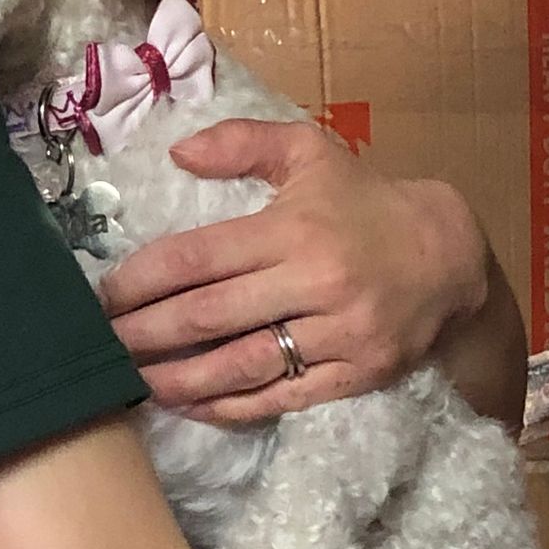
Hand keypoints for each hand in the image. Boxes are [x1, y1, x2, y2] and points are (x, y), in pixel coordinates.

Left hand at [98, 117, 489, 424]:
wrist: (452, 258)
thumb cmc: (366, 204)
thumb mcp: (312, 153)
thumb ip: (243, 143)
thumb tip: (178, 152)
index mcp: (294, 228)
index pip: (198, 259)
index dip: (141, 282)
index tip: (101, 298)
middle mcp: (314, 282)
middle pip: (208, 316)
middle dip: (144, 335)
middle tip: (96, 347)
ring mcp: (337, 334)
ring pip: (240, 365)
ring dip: (177, 379)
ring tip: (131, 382)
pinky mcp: (355, 375)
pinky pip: (280, 397)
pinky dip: (229, 406)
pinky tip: (188, 404)